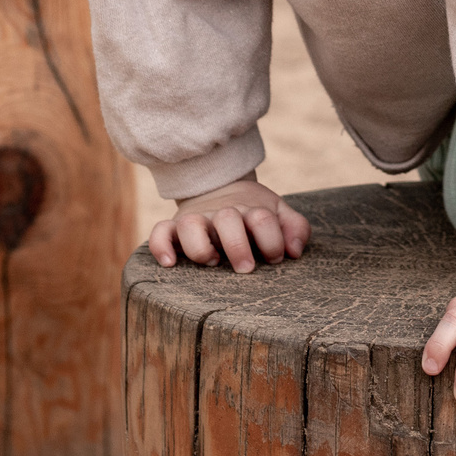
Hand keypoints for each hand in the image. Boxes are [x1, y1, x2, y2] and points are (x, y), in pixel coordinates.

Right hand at [148, 177, 310, 272]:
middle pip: (227, 219)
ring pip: (190, 225)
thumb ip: (295, 228)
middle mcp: (222, 213)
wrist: (221, 188)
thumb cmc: (254, 213)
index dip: (272, 240)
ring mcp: (197, 218)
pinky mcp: (174, 226)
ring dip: (200, 246)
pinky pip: (160, 231)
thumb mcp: (279, 212)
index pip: (262, 218)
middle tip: (247, 268)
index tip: (275, 258)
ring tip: (211, 262)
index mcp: (250, 209)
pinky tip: (170, 263)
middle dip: (238, 245)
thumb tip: (295, 251)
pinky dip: (160, 246)